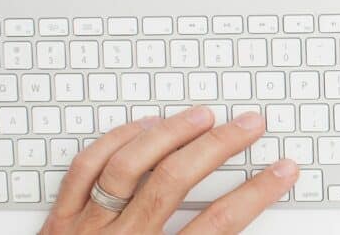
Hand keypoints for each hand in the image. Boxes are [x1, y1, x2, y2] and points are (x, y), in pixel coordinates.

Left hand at [39, 106, 298, 234]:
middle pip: (175, 182)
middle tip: (249, 125)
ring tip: (202, 116)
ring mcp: (86, 230)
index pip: (218, 224)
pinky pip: (85, 170)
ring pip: (128, 166)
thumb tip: (237, 225)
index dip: (256, 193)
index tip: (282, 171)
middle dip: (220, 146)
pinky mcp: (58, 221)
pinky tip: (143, 127)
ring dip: (170, 134)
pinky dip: (116, 142)